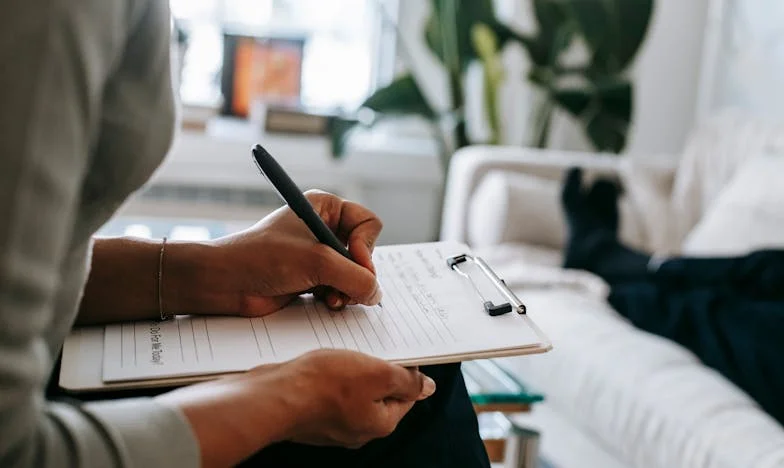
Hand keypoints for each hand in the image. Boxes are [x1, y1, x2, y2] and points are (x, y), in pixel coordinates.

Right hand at [157, 350, 435, 466]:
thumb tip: (427, 387)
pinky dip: (328, 376)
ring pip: (352, 391)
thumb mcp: (377, 374)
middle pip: (379, 394)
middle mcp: (357, 429)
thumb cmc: (321, 386)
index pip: (406, 396)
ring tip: (341, 353)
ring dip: (350, 370)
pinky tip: (320, 364)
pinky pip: (328, 392)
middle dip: (375, 369)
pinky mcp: (311, 414)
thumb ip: (406, 381)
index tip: (398, 352)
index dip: (405, 370)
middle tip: (366, 349)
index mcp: (379, 424)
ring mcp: (332, 424)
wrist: (271, 397)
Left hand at [173, 190, 382, 316]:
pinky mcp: (312, 278)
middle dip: (357, 273)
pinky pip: (341, 288)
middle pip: (365, 252)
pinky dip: (338, 297)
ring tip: (333, 299)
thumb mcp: (316, 262)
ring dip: (348, 289)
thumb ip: (355, 277)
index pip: (368, 224)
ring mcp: (318, 255)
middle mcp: (324, 228)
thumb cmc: (262, 258)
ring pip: (355, 274)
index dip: (366, 246)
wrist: (225, 282)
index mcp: (325, 207)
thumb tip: (376, 294)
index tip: (354, 262)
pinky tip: (325, 302)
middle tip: (345, 288)